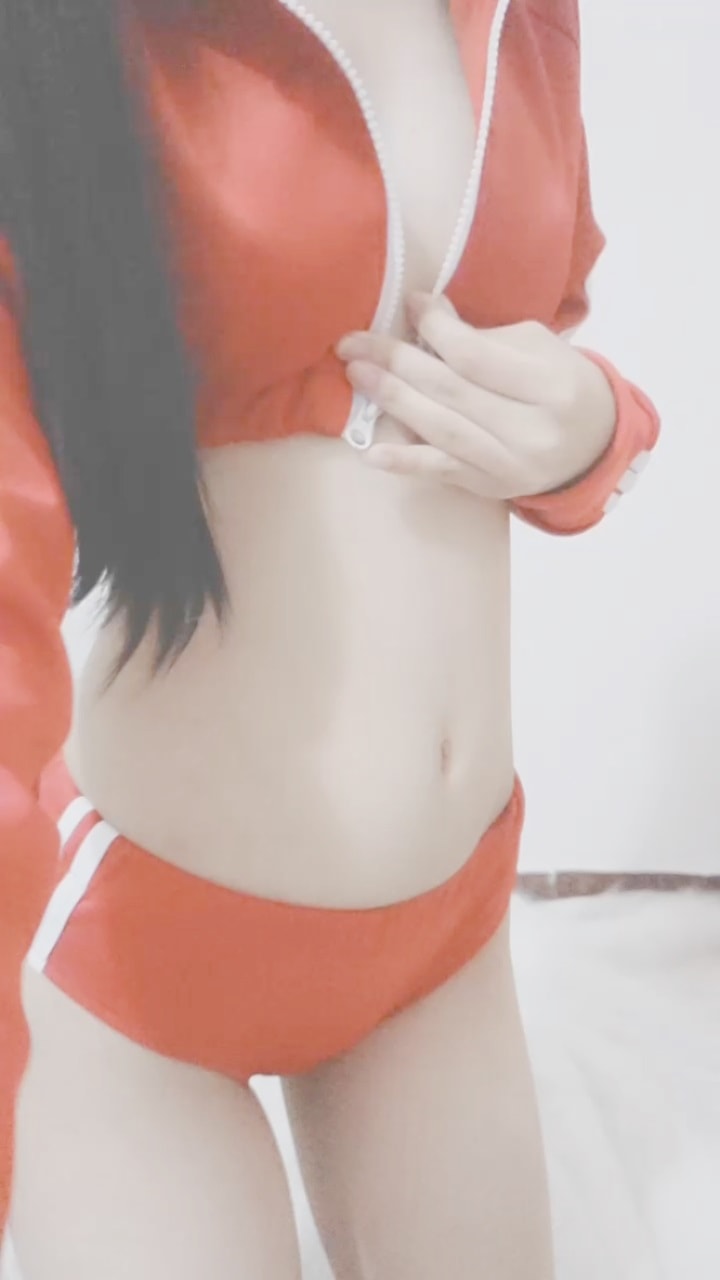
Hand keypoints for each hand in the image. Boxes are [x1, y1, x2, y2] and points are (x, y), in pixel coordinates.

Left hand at [336, 293, 616, 498]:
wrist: (594, 444)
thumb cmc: (560, 384)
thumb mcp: (538, 349)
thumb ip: (483, 336)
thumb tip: (423, 314)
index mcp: (551, 386)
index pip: (476, 357)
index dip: (435, 330)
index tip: (409, 305)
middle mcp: (533, 430)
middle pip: (452, 391)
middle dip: (397, 363)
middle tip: (353, 343)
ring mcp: (511, 464)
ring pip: (442, 429)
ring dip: (393, 400)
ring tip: (357, 374)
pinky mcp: (492, 487)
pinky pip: (443, 472)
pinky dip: (406, 462)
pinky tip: (372, 454)